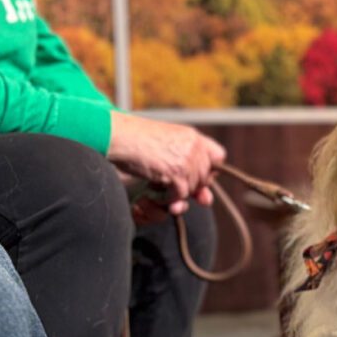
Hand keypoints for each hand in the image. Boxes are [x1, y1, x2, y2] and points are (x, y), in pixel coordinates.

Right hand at [107, 112, 224, 214]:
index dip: (207, 169)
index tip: (192, 172)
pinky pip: (179, 196)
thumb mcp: (168, 147)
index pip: (218, 156)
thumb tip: (207, 201)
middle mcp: (195, 147)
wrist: (117, 136)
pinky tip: (151, 187)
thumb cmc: (136, 142)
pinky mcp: (177, 173)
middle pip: (205, 179)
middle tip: (165, 179)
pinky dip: (166, 198)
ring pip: (192, 190)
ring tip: (154, 180)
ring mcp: (187, 160)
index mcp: (193, 136)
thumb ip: (190, 168)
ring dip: (173, 192)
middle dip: (188, 185)